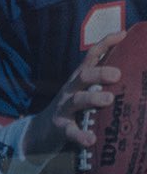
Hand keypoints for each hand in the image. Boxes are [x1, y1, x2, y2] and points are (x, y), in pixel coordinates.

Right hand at [24, 32, 123, 158]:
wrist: (40, 131)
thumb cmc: (72, 109)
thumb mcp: (84, 91)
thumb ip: (101, 82)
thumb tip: (132, 70)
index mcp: (79, 79)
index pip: (91, 57)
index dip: (105, 44)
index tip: (123, 34)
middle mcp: (70, 90)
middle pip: (83, 76)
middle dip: (99, 73)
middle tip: (117, 74)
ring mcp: (63, 108)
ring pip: (77, 100)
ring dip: (92, 98)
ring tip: (108, 100)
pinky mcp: (60, 128)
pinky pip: (70, 131)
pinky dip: (80, 135)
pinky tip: (91, 139)